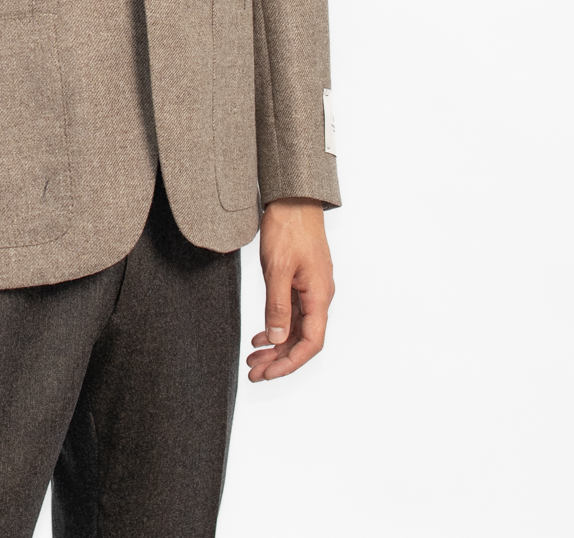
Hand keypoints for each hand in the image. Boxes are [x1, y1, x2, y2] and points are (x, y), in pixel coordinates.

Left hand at [247, 197, 332, 382]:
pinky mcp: (302, 280)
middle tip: (254, 373)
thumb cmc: (288, 228)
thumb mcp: (277, 268)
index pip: (311, 342)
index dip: (290, 363)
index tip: (268, 374)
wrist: (293, 198)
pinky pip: (293, 312)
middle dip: (279, 359)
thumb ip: (278, 305)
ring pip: (296, 327)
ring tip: (253, 358)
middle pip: (303, 339)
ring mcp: (311, 288)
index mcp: (319, 295)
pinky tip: (261, 335)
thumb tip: (278, 338)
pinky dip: (277, 326)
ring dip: (276, 345)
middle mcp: (319, 295)